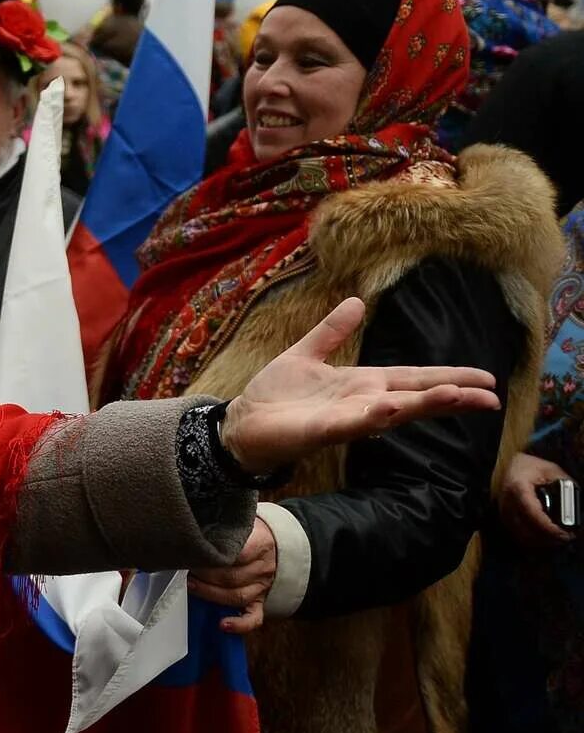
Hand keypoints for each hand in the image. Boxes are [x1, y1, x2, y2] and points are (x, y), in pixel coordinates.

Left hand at [189, 516, 276, 633]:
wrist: (277, 543)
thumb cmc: (249, 532)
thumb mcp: (241, 522)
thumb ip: (222, 527)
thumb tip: (194, 528)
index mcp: (261, 543)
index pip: (236, 553)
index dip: (211, 556)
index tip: (192, 553)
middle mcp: (264, 567)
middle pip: (231, 577)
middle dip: (204, 575)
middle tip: (185, 568)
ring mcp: (263, 587)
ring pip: (237, 596)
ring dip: (210, 593)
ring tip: (190, 585)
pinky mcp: (261, 602)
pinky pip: (254, 618)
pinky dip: (240, 625)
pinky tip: (223, 625)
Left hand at [222, 297, 498, 473]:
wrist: (241, 422)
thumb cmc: (276, 395)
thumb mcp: (306, 353)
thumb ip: (332, 331)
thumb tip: (358, 302)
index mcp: (362, 384)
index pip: (414, 378)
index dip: (448, 377)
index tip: (486, 378)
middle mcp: (362, 403)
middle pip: (415, 397)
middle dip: (453, 395)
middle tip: (492, 396)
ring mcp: (345, 418)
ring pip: (393, 411)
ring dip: (424, 404)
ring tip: (457, 396)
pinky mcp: (322, 431)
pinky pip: (352, 423)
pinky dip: (372, 415)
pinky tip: (392, 407)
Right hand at [498, 453, 574, 547]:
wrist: (509, 465)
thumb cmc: (530, 467)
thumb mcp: (551, 470)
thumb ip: (565, 486)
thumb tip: (575, 505)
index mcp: (518, 488)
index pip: (532, 513)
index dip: (548, 527)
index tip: (565, 533)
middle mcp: (507, 502)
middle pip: (525, 529)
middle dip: (547, 538)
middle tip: (566, 537)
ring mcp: (503, 512)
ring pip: (520, 535)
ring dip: (541, 541)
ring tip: (558, 538)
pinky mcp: (504, 518)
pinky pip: (517, 535)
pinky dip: (533, 540)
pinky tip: (545, 537)